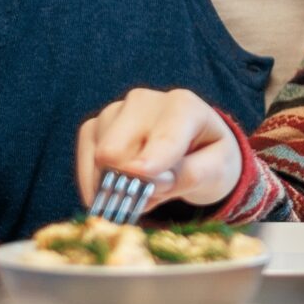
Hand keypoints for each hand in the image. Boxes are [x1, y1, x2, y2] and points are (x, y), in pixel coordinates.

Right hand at [74, 87, 244, 211]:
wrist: (195, 148)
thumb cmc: (209, 158)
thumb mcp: (218, 169)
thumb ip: (191, 175)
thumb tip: (153, 183)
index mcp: (184, 106)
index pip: (163, 138)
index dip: (149, 163)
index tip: (139, 176)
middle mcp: (144, 101)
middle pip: (116, 150)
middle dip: (128, 184)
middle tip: (146, 202)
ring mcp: (114, 111)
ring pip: (98, 160)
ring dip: (116, 187)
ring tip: (143, 192)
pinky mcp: (94, 128)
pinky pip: (84, 162)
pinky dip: (98, 186)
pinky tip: (118, 193)